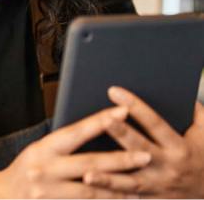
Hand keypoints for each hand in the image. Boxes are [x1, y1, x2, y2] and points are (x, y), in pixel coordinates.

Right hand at [0, 106, 152, 199]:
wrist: (2, 196)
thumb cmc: (25, 170)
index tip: (122, 112)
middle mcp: (46, 169)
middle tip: (145, 156)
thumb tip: (93, 131)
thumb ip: (63, 146)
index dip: (100, 122)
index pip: (76, 132)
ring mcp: (49, 193)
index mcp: (43, 148)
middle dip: (121, 160)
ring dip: (119, 190)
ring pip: (92, 192)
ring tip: (140, 187)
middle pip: (90, 164)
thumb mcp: (39, 150)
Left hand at [83, 86, 203, 198]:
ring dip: (108, 179)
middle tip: (104, 121)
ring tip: (87, 173)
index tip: (114, 91)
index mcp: (179, 147)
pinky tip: (92, 194)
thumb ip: (197, 114)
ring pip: (130, 182)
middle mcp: (167, 167)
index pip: (154, 122)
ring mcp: (157, 188)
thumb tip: (182, 92)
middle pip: (140, 148)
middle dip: (122, 134)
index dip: (135, 106)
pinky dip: (109, 198)